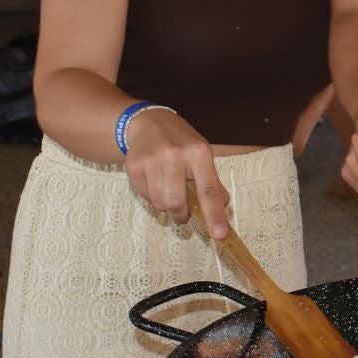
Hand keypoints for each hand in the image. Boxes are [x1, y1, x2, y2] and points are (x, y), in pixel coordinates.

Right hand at [122, 108, 230, 236]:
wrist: (149, 123)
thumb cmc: (182, 143)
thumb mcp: (203, 155)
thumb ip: (213, 183)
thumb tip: (223, 209)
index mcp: (199, 153)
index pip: (209, 190)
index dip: (214, 215)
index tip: (220, 234)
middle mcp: (175, 155)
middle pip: (177, 203)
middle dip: (181, 215)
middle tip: (183, 213)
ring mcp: (152, 160)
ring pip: (160, 203)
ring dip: (166, 206)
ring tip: (168, 190)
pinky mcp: (134, 166)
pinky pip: (145, 197)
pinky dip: (152, 196)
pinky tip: (155, 181)